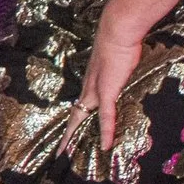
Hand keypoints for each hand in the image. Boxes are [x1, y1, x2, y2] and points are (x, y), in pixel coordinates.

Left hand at [75, 20, 148, 146]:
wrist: (117, 31)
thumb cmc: (120, 43)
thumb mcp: (118, 62)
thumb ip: (118, 72)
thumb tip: (123, 73)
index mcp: (91, 81)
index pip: (79, 104)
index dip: (75, 118)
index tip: (70, 130)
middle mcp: (89, 87)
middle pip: (75, 114)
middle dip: (67, 134)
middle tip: (59, 150)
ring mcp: (96, 90)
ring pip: (81, 117)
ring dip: (74, 136)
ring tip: (64, 152)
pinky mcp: (107, 91)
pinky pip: (106, 116)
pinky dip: (107, 131)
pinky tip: (106, 146)